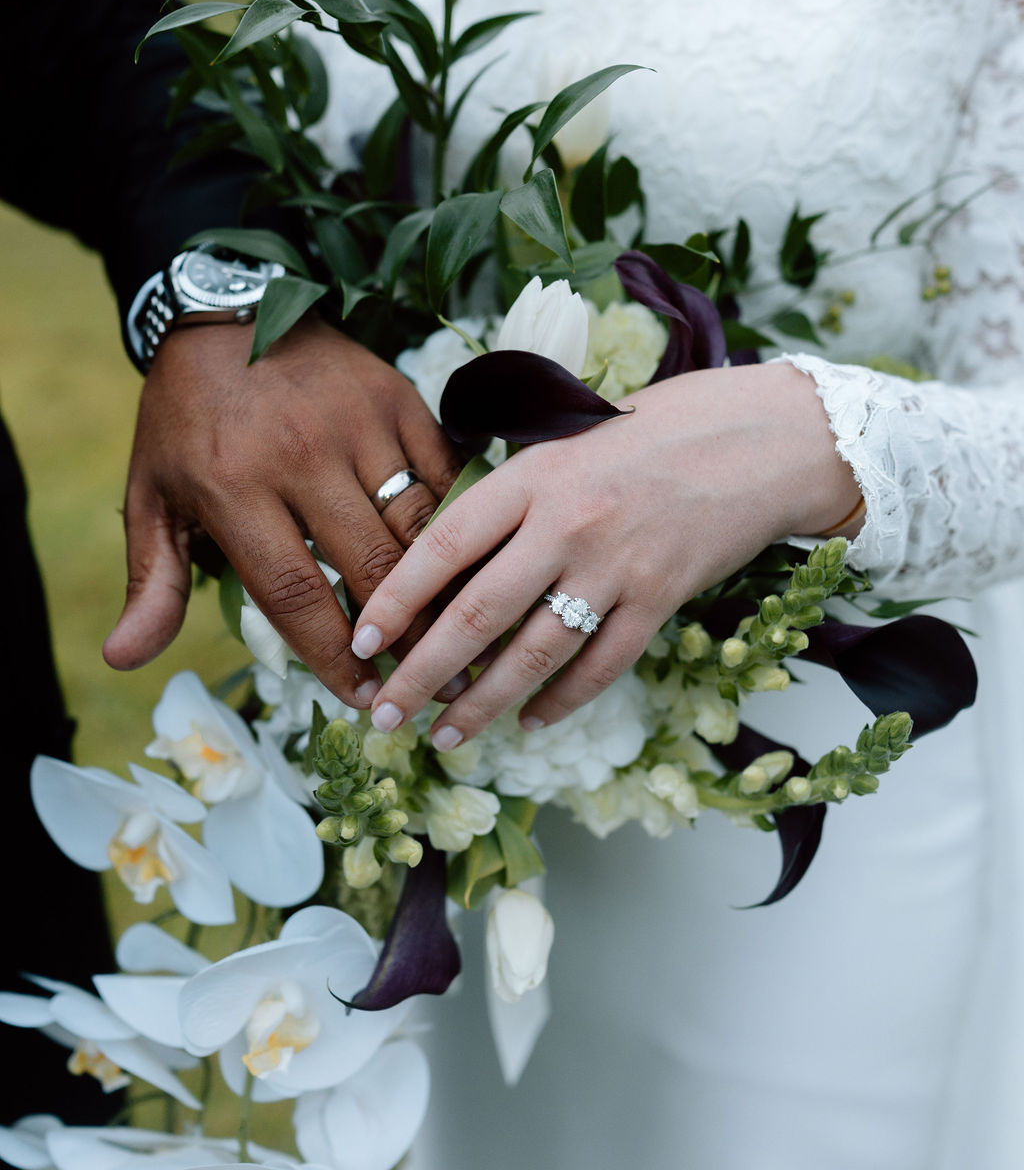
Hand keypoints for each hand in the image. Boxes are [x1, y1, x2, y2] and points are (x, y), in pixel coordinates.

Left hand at [103, 314, 462, 705]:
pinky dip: (456, 521)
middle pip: (370, 568)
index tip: (363, 699)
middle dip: (403, 635)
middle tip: (425, 680)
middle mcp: (300, 456)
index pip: (294, 594)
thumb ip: (152, 581)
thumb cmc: (187, 420)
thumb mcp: (153, 496)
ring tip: (455, 634)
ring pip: (417, 526)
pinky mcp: (397, 398)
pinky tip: (465, 560)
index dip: (333, 657)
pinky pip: (441, 474)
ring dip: (440, 586)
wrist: (229, 309)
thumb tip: (125, 659)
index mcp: (234, 488)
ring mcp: (357, 424)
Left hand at [349, 361, 861, 744]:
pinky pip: (600, 665)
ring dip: (484, 704)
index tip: (361, 640)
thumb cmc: (657, 431)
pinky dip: (561, 701)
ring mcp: (617, 565)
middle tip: (384, 713)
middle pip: (477, 613)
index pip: (444, 545)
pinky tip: (530, 723)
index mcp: (534, 475)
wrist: (761, 439)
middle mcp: (568, 522)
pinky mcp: (661, 598)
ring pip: (535, 653)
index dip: (396, 599)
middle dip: (422, 674)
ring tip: (446, 738)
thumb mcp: (568, 441)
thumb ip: (512, 493)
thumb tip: (447, 555)